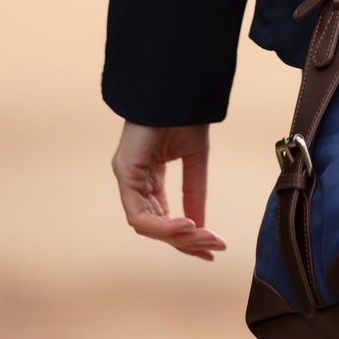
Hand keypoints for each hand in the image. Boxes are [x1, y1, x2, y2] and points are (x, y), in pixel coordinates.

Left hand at [111, 121, 226, 261]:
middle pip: (156, 227)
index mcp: (150, 178)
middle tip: (213, 248)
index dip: (186, 238)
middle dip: (186, 242)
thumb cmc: (185, 115)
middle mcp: (136, 182)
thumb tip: (201, 226)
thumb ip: (195, 192)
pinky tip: (188, 224)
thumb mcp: (196, 160)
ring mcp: (127, 178)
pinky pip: (139, 214)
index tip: (212, 249)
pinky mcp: (125, 172)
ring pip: (147, 226)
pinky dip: (163, 225)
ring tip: (205, 236)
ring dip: (178, 236)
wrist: (178, 88)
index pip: (163, 219)